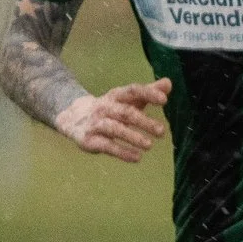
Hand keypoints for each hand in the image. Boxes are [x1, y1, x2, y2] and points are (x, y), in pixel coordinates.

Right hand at [56, 81, 170, 162]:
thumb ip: (148, 92)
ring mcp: (96, 123)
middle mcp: (105, 107)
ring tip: (149, 145)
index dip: (148, 94)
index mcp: (116, 96)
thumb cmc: (111, 108)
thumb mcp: (127, 99)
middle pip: (125, 112)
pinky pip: (107, 146)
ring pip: (114, 129)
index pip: (132, 91)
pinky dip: (122, 152)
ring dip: (132, 137)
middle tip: (162, 131)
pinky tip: (137, 157)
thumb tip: (168, 83)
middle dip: (144, 121)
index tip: (164, 100)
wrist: (74, 118)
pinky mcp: (90, 140)